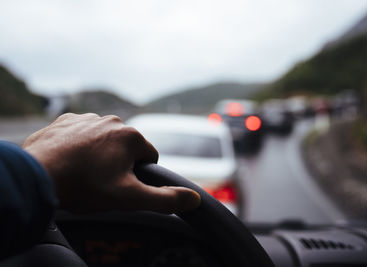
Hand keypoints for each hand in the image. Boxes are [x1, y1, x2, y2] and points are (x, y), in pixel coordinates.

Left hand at [22, 113, 200, 213]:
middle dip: (119, 164)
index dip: (139, 176)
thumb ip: (165, 199)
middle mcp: (112, 120)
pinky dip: (80, 146)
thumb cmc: (85, 185)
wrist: (38, 175)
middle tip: (101, 182)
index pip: (149, 158)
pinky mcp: (66, 120)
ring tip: (84, 172)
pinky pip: (82, 134)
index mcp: (131, 137)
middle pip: (126, 148)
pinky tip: (70, 160)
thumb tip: (194, 198)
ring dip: (100, 154)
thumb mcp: (130, 198)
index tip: (122, 185)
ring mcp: (87, 118)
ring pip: (104, 140)